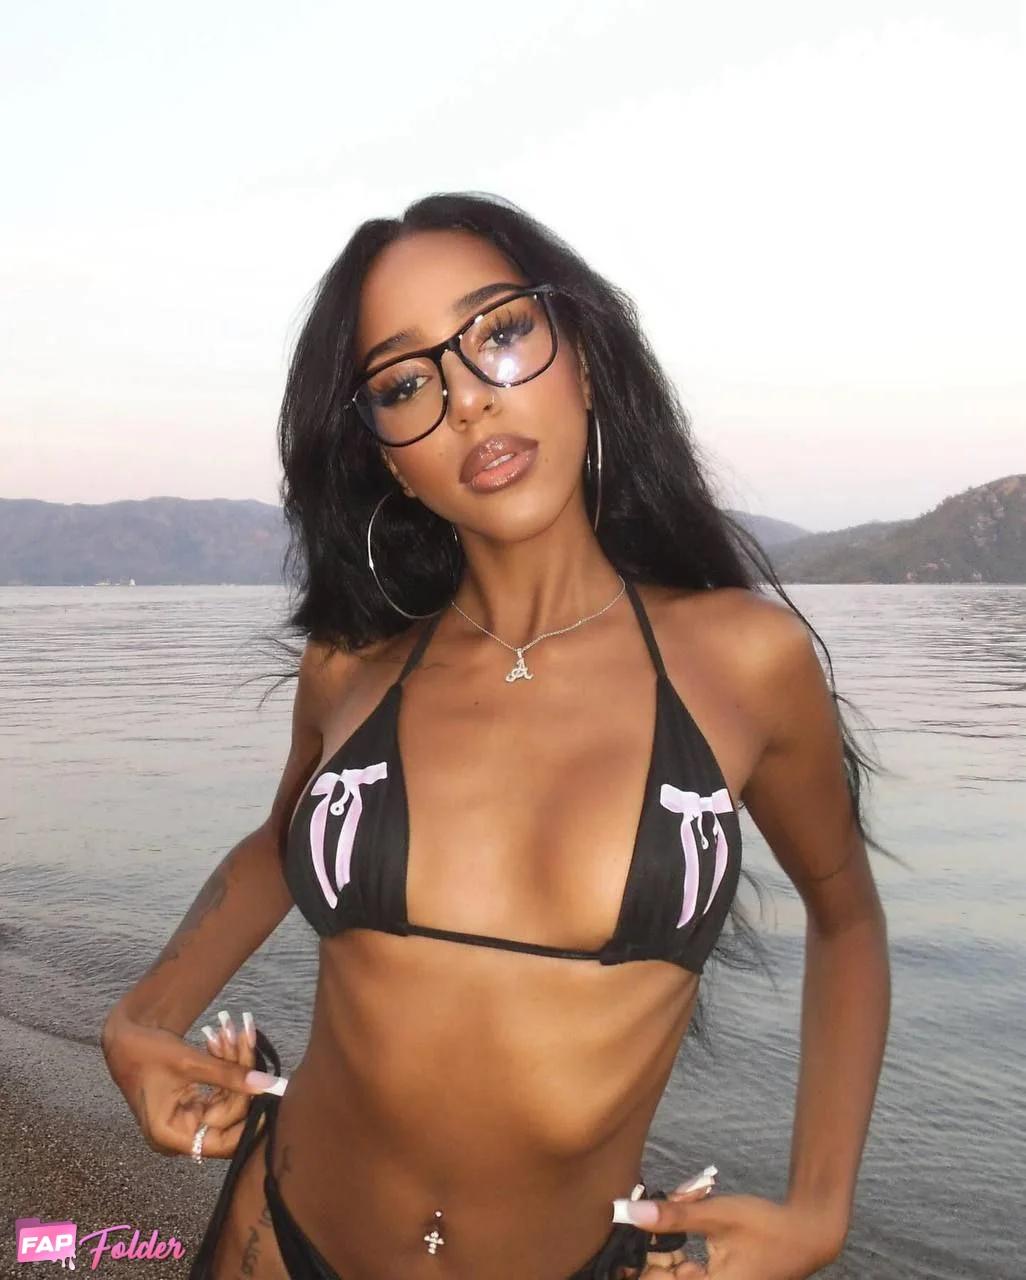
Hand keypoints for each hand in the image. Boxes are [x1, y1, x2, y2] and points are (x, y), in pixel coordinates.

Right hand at [102, 1005, 267, 1159]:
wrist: (124, 1039)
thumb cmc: (146, 1052)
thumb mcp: (188, 1062)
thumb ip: (228, 1075)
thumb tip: (267, 1084)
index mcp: (170, 1135)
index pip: (221, 1142)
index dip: (249, 1124)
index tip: (271, 1097)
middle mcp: (179, 1135)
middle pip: (227, 1116)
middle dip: (241, 1077)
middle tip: (245, 1037)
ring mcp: (186, 1120)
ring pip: (226, 1099)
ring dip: (234, 1065)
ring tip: (234, 1029)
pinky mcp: (191, 1105)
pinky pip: (218, 1091)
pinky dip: (224, 1067)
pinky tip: (225, 1040)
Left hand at [632, 1184, 845, 1278]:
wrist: (807, 1236)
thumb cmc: (766, 1228)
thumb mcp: (717, 1216)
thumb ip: (673, 1215)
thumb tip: (628, 1212)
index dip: (634, 1263)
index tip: (624, 1236)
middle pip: (664, 1272)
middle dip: (658, 1237)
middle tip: (670, 1202)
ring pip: (675, 1264)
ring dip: (672, 1232)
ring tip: (690, 1197)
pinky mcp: (717, 1278)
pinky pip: (688, 1262)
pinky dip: (685, 1235)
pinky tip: (694, 1205)